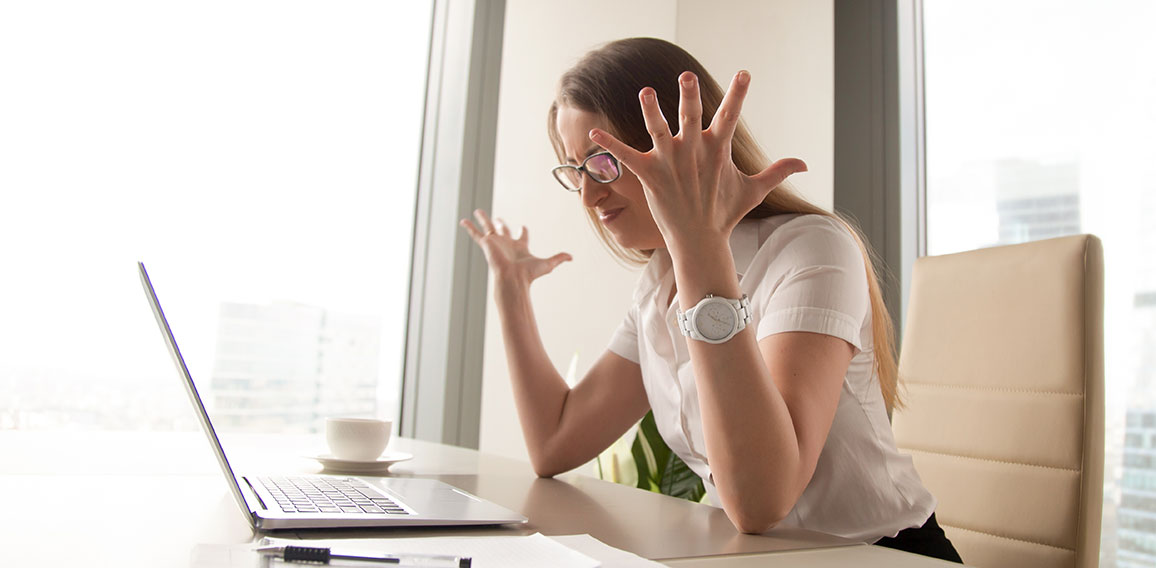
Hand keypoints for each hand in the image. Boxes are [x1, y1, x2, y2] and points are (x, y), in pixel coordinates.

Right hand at [460, 209, 571, 289]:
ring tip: (478, 211)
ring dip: (483, 219)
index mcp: (520, 247)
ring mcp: (496, 244)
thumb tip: (572, 257)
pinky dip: (469, 227)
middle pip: (503, 231)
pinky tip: (462, 221)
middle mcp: (507, 244)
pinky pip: (476, 234)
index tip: (523, 227)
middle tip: (499, 219)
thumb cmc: (529, 274)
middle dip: (502, 224)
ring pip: (488, 228)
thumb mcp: (548, 264)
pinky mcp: (486, 245)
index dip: (523, 231)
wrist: (514, 279)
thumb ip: (559, 258)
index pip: (521, 236)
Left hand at [588, 71, 806, 249]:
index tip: (744, 73)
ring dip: (650, 111)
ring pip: (658, 130)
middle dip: (689, 96)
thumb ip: (777, 172)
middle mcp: (692, 152)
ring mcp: (670, 163)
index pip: (729, 116)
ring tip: (645, 92)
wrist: (699, 241)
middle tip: (687, 77)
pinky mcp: (649, 175)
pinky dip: (608, 145)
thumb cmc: (723, 213)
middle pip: (690, 117)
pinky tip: (591, 132)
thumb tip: (806, 163)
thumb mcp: (753, 190)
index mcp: (716, 150)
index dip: (738, 95)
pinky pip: (625, 156)